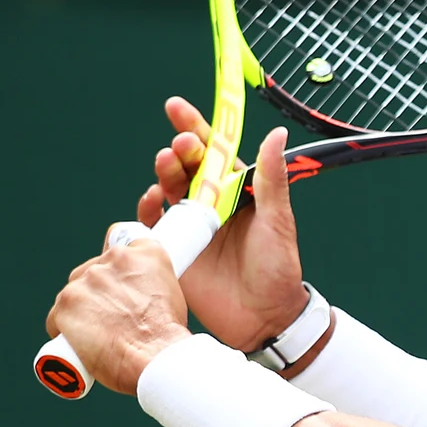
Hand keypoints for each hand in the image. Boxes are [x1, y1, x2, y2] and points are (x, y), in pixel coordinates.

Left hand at [46, 239, 191, 395]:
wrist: (155, 357)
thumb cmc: (167, 336)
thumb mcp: (173, 294)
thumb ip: (153, 282)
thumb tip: (137, 293)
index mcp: (146, 253)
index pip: (121, 247)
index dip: (118, 270)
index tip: (121, 286)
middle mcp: (115, 258)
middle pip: (94, 270)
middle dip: (98, 293)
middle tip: (114, 318)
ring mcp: (86, 280)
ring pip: (75, 293)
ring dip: (82, 310)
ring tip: (100, 335)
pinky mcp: (65, 304)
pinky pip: (57, 317)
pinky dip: (65, 330)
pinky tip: (81, 343)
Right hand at [138, 97, 307, 350]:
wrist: (263, 318)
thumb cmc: (277, 269)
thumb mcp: (278, 221)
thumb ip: (272, 180)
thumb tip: (277, 133)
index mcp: (239, 192)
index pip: (216, 153)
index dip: (196, 128)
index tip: (176, 108)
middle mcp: (212, 204)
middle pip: (187, 166)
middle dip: (180, 150)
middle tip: (180, 147)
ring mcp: (191, 225)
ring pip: (168, 188)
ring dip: (164, 173)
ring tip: (166, 166)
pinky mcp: (175, 247)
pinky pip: (153, 221)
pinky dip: (148, 207)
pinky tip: (151, 200)